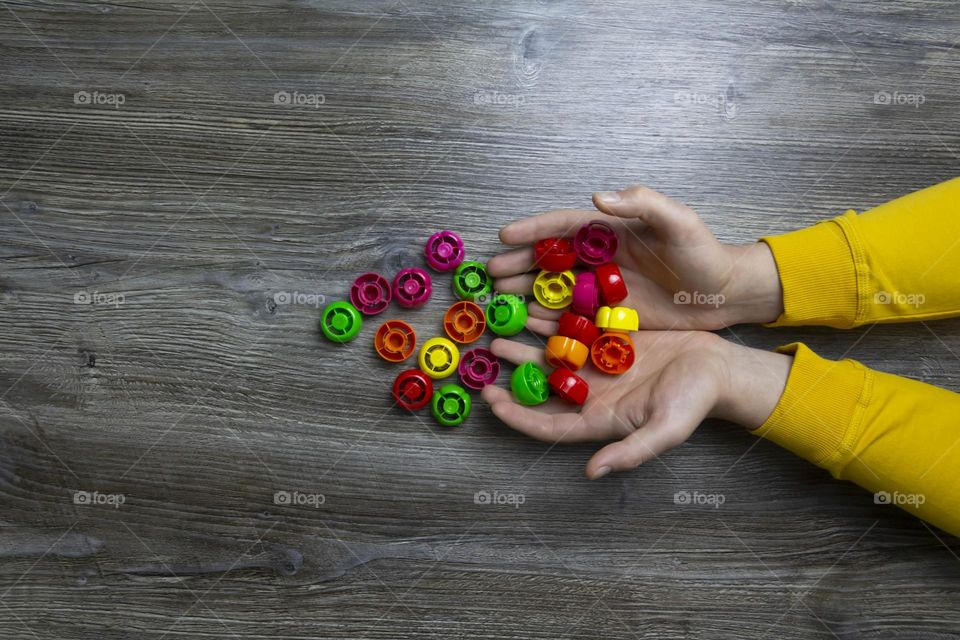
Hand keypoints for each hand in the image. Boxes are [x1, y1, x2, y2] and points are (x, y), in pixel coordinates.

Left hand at [481, 320, 791, 478]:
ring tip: (502, 322)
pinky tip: (535, 303)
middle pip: (542, 385)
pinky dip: (553, 317)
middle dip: (514, 371)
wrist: (717, 367)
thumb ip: (630, 452)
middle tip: (488, 352)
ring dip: (527, 340)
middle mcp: (591, 393)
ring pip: (552, 353)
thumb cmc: (694, 402)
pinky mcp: (608, 339)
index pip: (547, 424)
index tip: (490, 401)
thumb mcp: (665, 430)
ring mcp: (598, 364)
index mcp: (597, 419)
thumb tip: (592, 472)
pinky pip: (573, 328)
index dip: (517, 416)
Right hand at [487, 186, 783, 329]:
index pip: (563, 226)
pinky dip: (550, 321)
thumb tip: (598, 198)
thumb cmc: (704, 252)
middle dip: (519, 265)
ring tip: (500, 302)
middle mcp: (601, 258)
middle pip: (550, 259)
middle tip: (491, 275)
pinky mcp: (610, 315)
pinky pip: (573, 317)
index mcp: (611, 230)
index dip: (533, 229)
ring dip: (527, 294)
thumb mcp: (679, 222)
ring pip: (556, 289)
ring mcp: (603, 288)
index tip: (505, 234)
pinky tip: (529, 326)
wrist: (725, 293)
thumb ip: (642, 204)